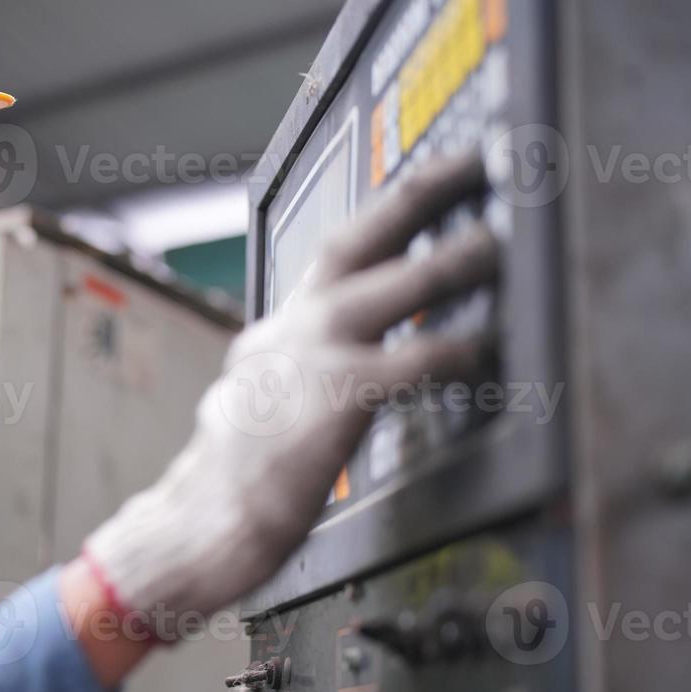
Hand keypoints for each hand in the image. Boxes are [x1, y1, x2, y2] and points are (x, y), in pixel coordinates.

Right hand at [82, 151, 497, 635]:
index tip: (425, 188)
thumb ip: (300, 378)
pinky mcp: (333, 400)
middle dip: (414, 194)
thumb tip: (351, 371)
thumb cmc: (231, 485)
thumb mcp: (257, 408)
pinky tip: (483, 348)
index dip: (382, 218)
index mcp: (271, 335)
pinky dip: (451, 348)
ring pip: (384, 287)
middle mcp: (286, 331)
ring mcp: (307, 360)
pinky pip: (408, 360)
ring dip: (445, 260)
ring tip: (493, 241)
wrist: (197, 527)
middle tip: (471, 164)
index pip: (332, 259)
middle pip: (352, 241)